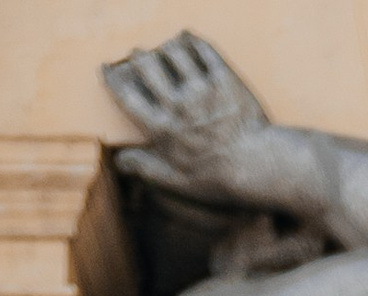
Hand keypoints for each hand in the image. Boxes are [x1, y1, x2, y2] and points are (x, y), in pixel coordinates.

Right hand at [104, 32, 276, 203]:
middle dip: (138, 56)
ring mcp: (201, 88)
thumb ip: (147, 169)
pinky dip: (192, 40)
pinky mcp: (224, 78)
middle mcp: (177, 104)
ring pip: (172, 50)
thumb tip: (120, 161)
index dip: (112, 78)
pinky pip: (202, 48)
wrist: (260, 167)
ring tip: (167, 49)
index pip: (126, 94)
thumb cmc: (218, 179)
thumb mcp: (178, 182)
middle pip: (145, 63)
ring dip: (165, 47)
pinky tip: (189, 40)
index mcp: (162, 128)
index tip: (107, 68)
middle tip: (138, 56)